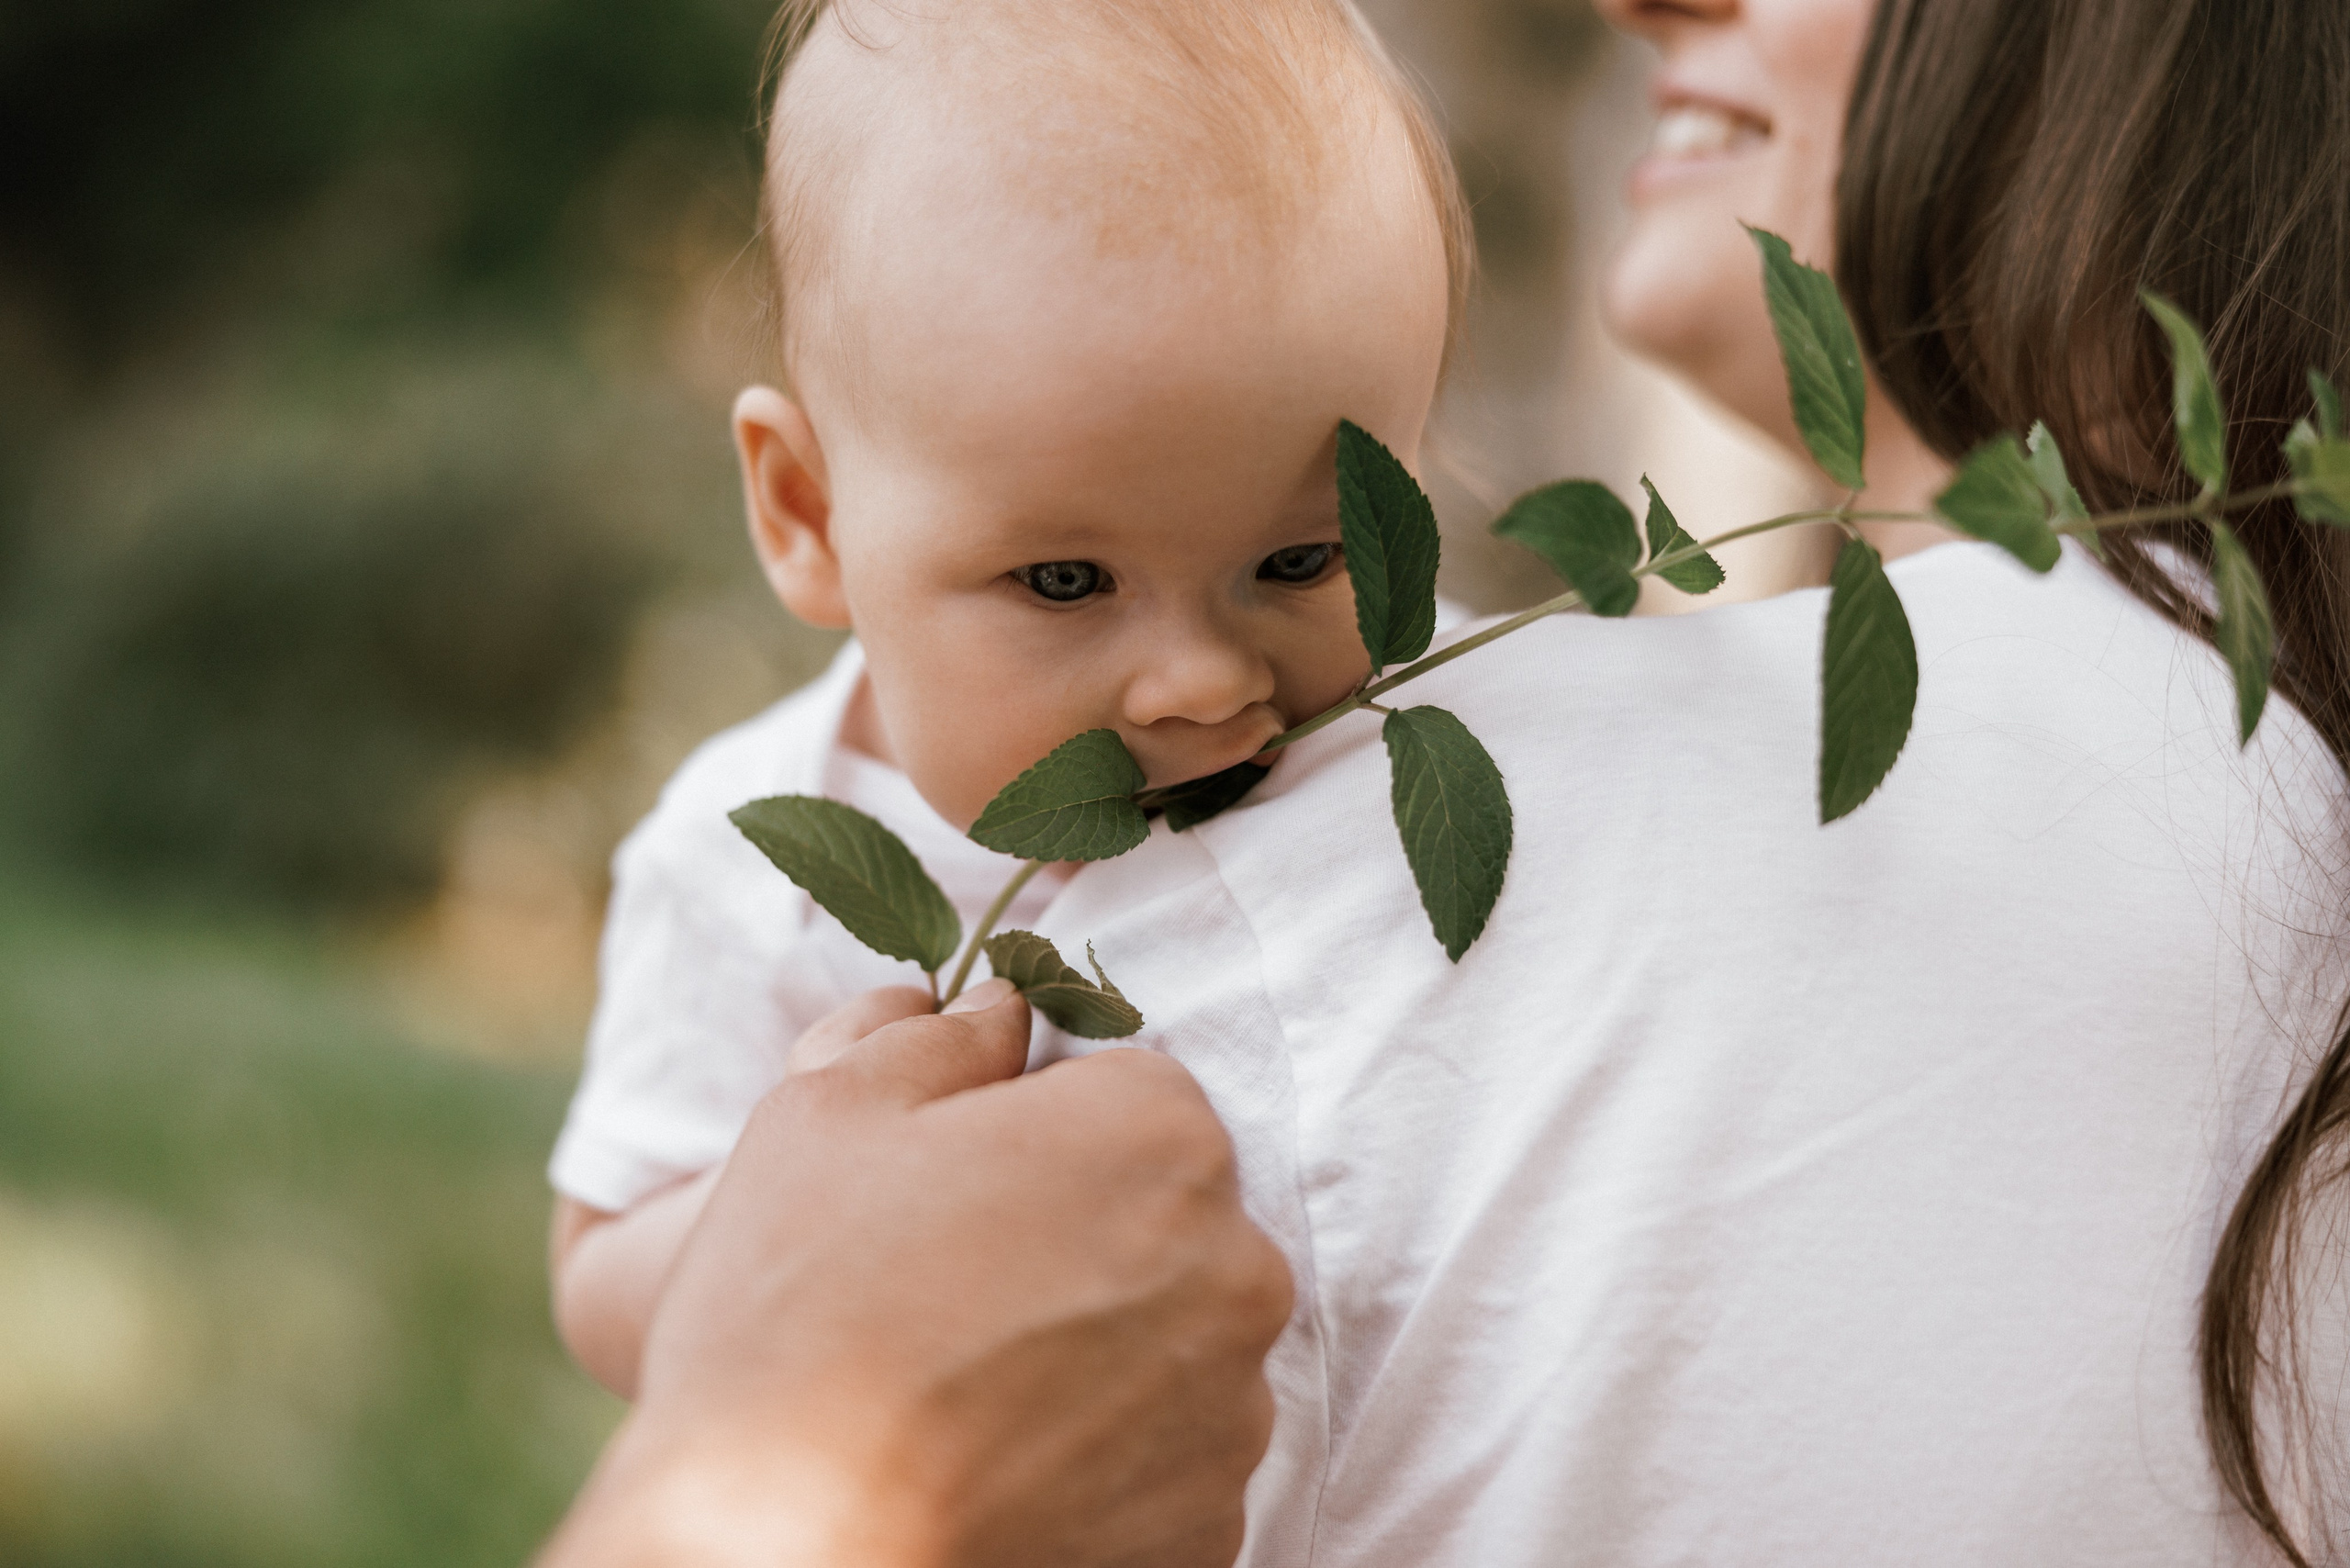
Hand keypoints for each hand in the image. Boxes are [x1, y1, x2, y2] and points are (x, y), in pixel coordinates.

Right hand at [540, 979, 1292, 1567]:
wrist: (788, 1545)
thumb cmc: (797, 1306)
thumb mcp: (828, 1108)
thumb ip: (940, 1032)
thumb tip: (1001, 1010)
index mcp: (1163, 1134)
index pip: (1125, 1094)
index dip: (1030, 1131)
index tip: (953, 1187)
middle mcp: (1238, 1264)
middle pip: (1162, 1216)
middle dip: (1077, 1233)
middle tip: (949, 1287)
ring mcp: (1235, 1407)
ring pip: (1171, 1337)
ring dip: (1096, 1345)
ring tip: (967, 1385)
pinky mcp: (1214, 1522)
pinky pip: (1167, 1453)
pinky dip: (1105, 1453)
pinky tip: (1002, 1457)